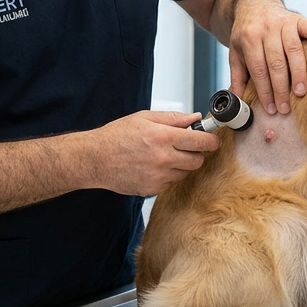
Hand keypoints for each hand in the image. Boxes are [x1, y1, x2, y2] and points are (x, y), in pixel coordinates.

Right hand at [85, 110, 219, 196]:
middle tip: (186, 146)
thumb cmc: (117, 136)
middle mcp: (163, 158)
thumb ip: (173, 118)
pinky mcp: (153, 189)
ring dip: (182, 164)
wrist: (95, 159)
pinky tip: (154, 166)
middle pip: (198, 160)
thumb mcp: (144, 118)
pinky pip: (172, 182)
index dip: (211, 140)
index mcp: (163, 137)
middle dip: (197, 152)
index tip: (212, 139)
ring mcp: (159, 176)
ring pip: (186, 172)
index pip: (201, 141)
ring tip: (165, 155)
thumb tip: (195, 118)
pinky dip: (169, 175)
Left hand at [227, 0, 306, 114]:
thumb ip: (237, 77)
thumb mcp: (236, 53)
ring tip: (301, 92)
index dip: (264, 90)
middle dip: (280, 88)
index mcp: (249, 38)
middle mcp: (267, 29)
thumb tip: (236, 101)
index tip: (271, 108)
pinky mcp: (299, 18)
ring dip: (299, 73)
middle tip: (285, 108)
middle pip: (275, 62)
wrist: (255, 5)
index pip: (258, 69)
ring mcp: (284, 22)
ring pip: (293, 50)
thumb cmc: (247, 34)